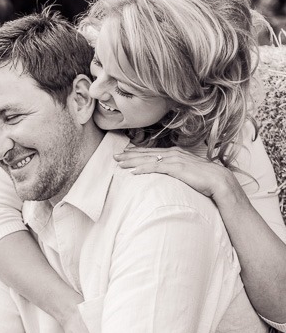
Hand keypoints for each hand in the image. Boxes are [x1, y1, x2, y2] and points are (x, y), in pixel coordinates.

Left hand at [114, 145, 232, 200]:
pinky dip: (143, 169)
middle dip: (130, 155)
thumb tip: (169, 175)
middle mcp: (173, 153)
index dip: (138, 152)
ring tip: (119, 163)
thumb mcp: (188, 172)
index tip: (125, 154)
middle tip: (115, 156)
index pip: (152, 152)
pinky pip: (155, 168)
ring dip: (132, 161)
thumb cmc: (205, 179)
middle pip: (146, 153)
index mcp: (176, 153)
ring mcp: (174, 160)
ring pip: (148, 159)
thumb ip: (178, 170)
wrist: (218, 180)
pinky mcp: (176, 168)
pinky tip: (133, 172)